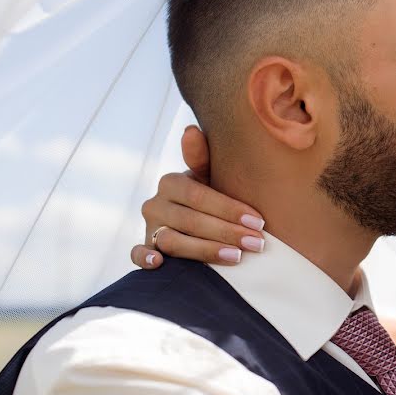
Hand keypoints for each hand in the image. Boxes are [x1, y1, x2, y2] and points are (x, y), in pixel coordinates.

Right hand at [129, 125, 265, 268]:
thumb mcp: (211, 177)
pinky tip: (160, 263)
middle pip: (191, 221)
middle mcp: (155, 204)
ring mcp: (149, 228)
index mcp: (171, 182)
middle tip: (257, 243)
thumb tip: (190, 130)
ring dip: (205, 250)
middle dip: (227, 232)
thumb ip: (202, 157)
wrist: (198, 220)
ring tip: (236, 257)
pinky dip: (144, 258)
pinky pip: (137, 254)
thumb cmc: (210, 197)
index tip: (258, 222)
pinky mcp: (145, 249)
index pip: (200, 196)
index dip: (229, 209)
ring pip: (172, 241)